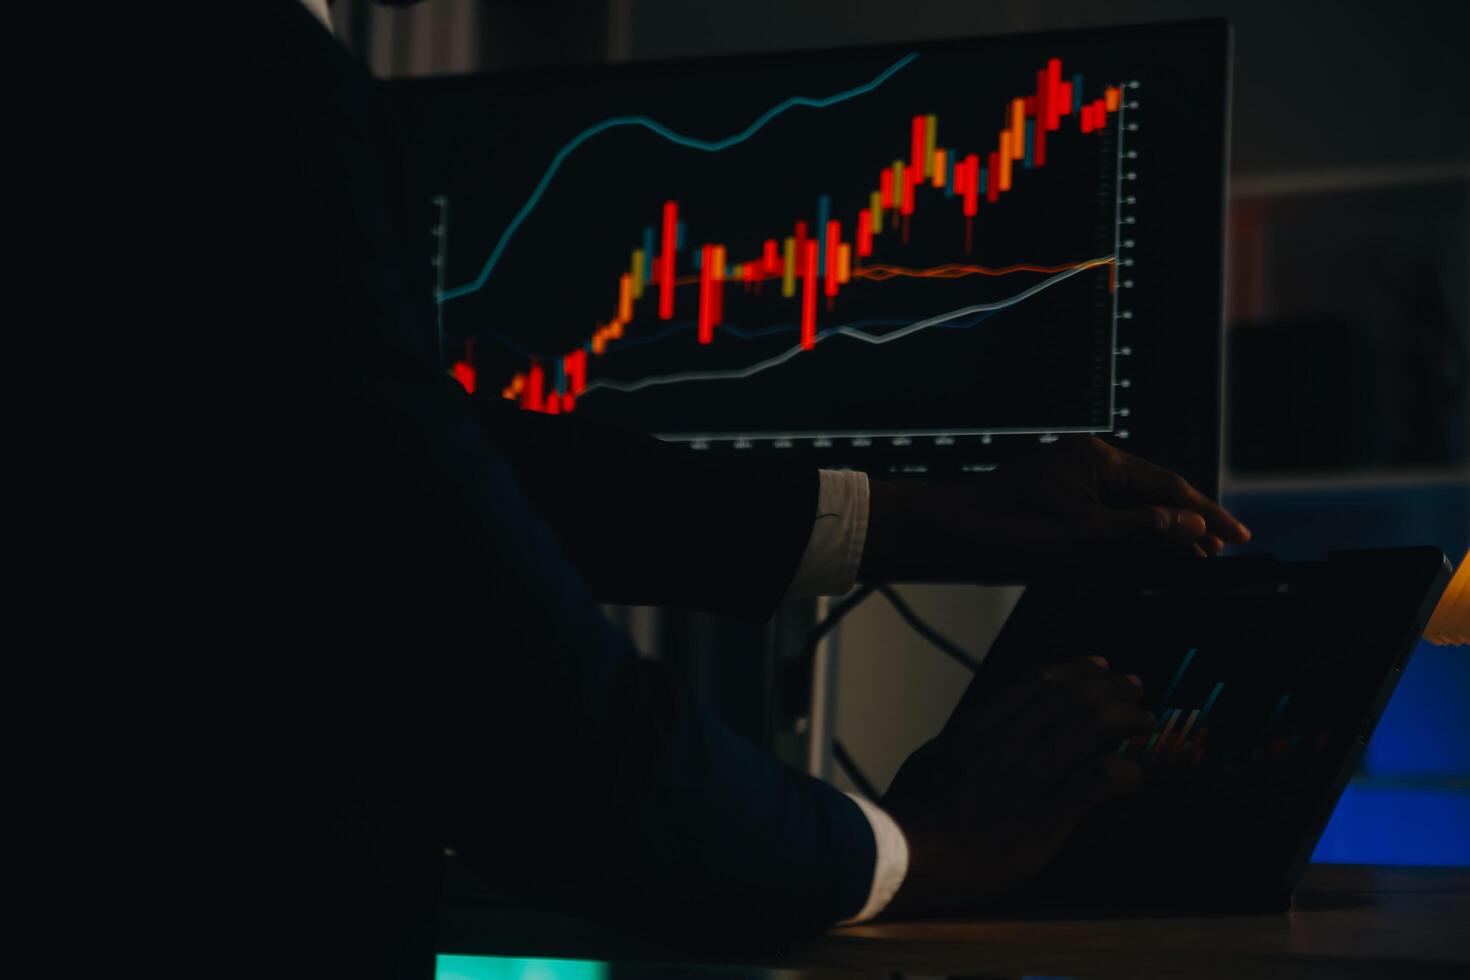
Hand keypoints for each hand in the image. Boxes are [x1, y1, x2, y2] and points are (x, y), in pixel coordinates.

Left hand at [861, 436, 1249, 578]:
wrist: (950, 530)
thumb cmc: (1009, 530)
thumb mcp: (1084, 536)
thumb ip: (1143, 530)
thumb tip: (1191, 526)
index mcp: (1101, 460)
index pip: (1170, 487)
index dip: (1206, 515)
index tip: (1237, 536)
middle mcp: (1090, 460)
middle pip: (1155, 492)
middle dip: (1190, 522)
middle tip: (1221, 551)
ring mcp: (1073, 476)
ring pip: (1133, 502)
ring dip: (1163, 529)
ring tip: (1194, 554)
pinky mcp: (1059, 494)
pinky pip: (1109, 509)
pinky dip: (1133, 530)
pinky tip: (1147, 548)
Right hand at [879, 655, 1153, 917]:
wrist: (910, 858)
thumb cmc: (914, 815)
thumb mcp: (931, 760)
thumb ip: (961, 743)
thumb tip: (975, 733)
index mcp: (977, 727)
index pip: (1036, 682)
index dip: (1075, 670)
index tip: (1098, 665)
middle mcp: (1006, 742)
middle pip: (1070, 698)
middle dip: (1110, 687)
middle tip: (1134, 686)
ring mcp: (1027, 775)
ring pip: (1089, 726)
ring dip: (1125, 717)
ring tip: (1145, 720)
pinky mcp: (1046, 813)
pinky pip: (1097, 778)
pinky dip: (1124, 771)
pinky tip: (1136, 774)